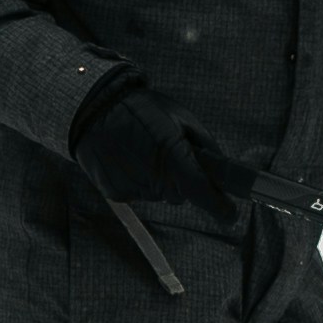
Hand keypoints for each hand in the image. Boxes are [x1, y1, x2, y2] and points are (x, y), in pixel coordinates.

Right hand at [70, 76, 247, 229]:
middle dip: (183, 180)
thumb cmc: (140, 109)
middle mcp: (154, 178)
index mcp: (172, 156)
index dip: (220, 208)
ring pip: (161, 194)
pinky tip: (129, 159)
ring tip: (144, 151)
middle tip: (170, 153)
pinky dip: (141, 181)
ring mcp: (134, 189)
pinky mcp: (118, 194)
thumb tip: (221, 168)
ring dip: (160, 179)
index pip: (202, 194)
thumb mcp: (181, 118)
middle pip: (182, 194)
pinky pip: (141, 193)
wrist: (92, 111)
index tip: (230, 214)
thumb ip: (205, 146)